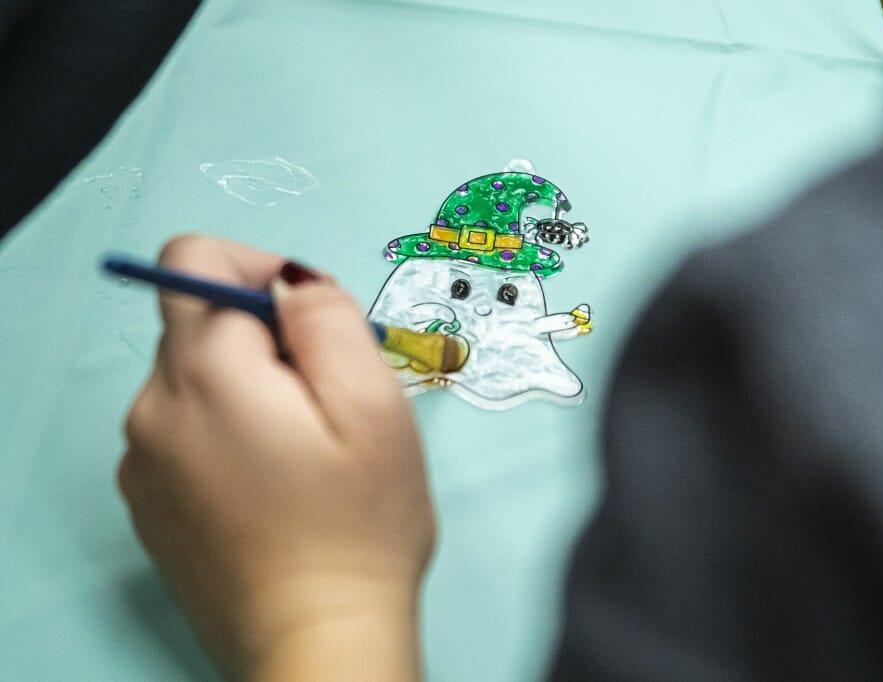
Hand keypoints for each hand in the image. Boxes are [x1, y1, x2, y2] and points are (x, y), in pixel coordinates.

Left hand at [118, 235, 434, 679]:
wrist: (318, 643)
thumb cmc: (358, 523)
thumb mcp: (372, 403)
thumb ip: (328, 317)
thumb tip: (291, 283)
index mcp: (204, 370)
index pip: (194, 259)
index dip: (258, 267)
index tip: (311, 322)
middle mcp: (152, 407)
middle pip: (199, 324)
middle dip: (266, 338)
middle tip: (326, 400)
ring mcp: (142, 460)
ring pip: (195, 379)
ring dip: (249, 388)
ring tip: (305, 451)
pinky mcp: (149, 503)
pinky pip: (183, 431)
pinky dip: (226, 433)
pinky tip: (274, 486)